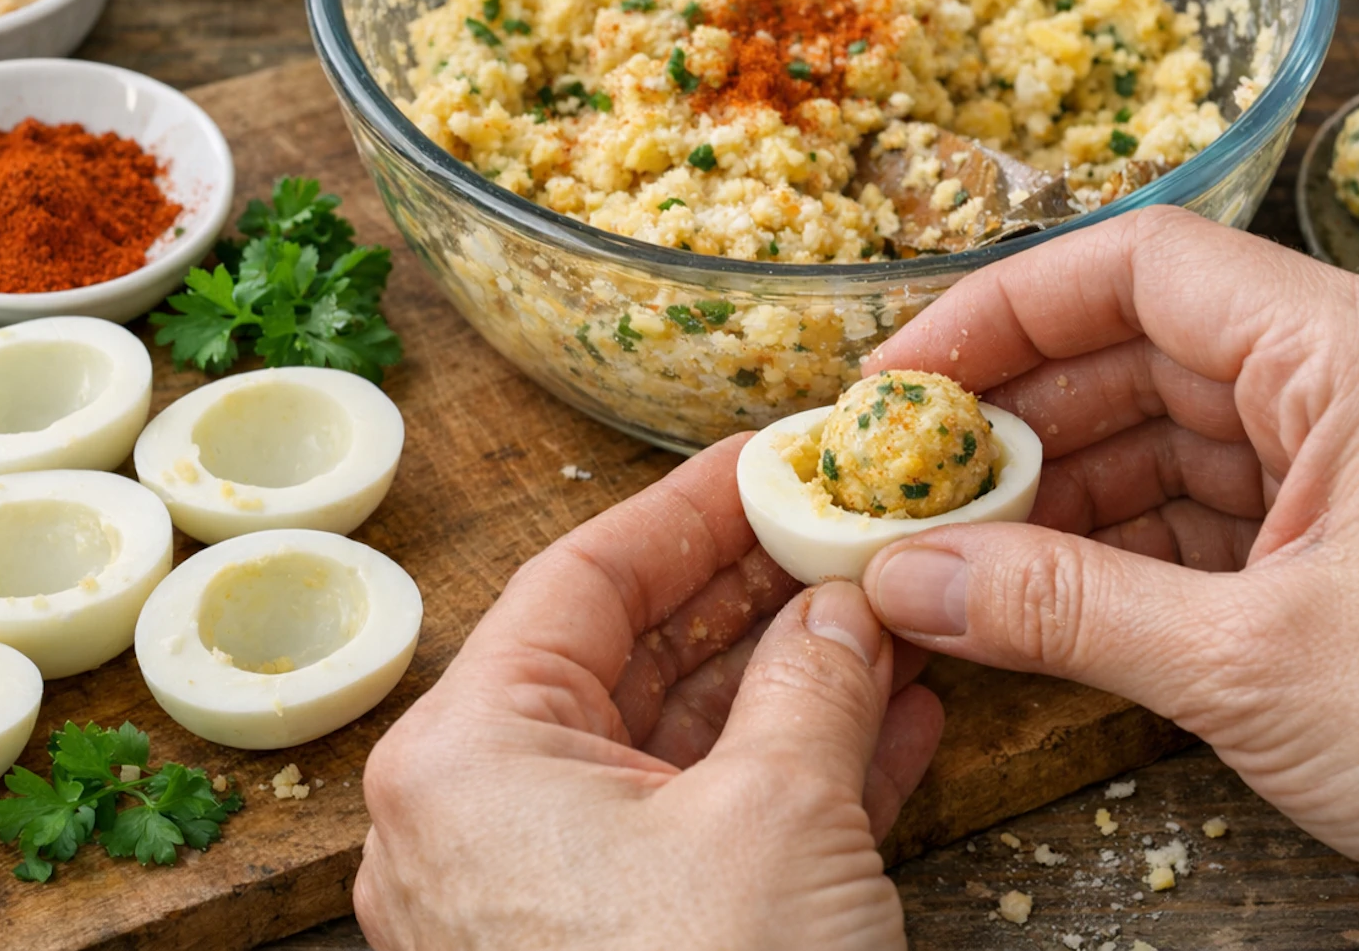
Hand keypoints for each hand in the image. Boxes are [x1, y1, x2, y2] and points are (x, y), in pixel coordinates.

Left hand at [354, 439, 943, 950]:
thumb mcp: (782, 819)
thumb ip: (815, 678)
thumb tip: (845, 602)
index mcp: (468, 758)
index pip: (584, 578)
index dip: (690, 507)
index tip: (770, 456)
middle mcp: (478, 820)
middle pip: (628, 656)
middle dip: (753, 593)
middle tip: (840, 529)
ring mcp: (540, 894)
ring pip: (675, 746)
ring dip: (789, 681)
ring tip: (885, 612)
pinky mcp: (610, 950)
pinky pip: (697, 831)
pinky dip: (789, 776)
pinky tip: (890, 724)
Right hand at [860, 207, 1358, 950]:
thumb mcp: (1250, 666)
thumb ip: (1062, 608)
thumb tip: (912, 581)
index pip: (1143, 267)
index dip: (1002, 310)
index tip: (903, 375)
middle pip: (1147, 350)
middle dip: (1019, 415)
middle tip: (904, 477)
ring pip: (1175, 437)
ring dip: (1063, 489)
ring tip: (950, 542)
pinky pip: (1216, 514)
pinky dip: (1125, 548)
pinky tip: (1039, 591)